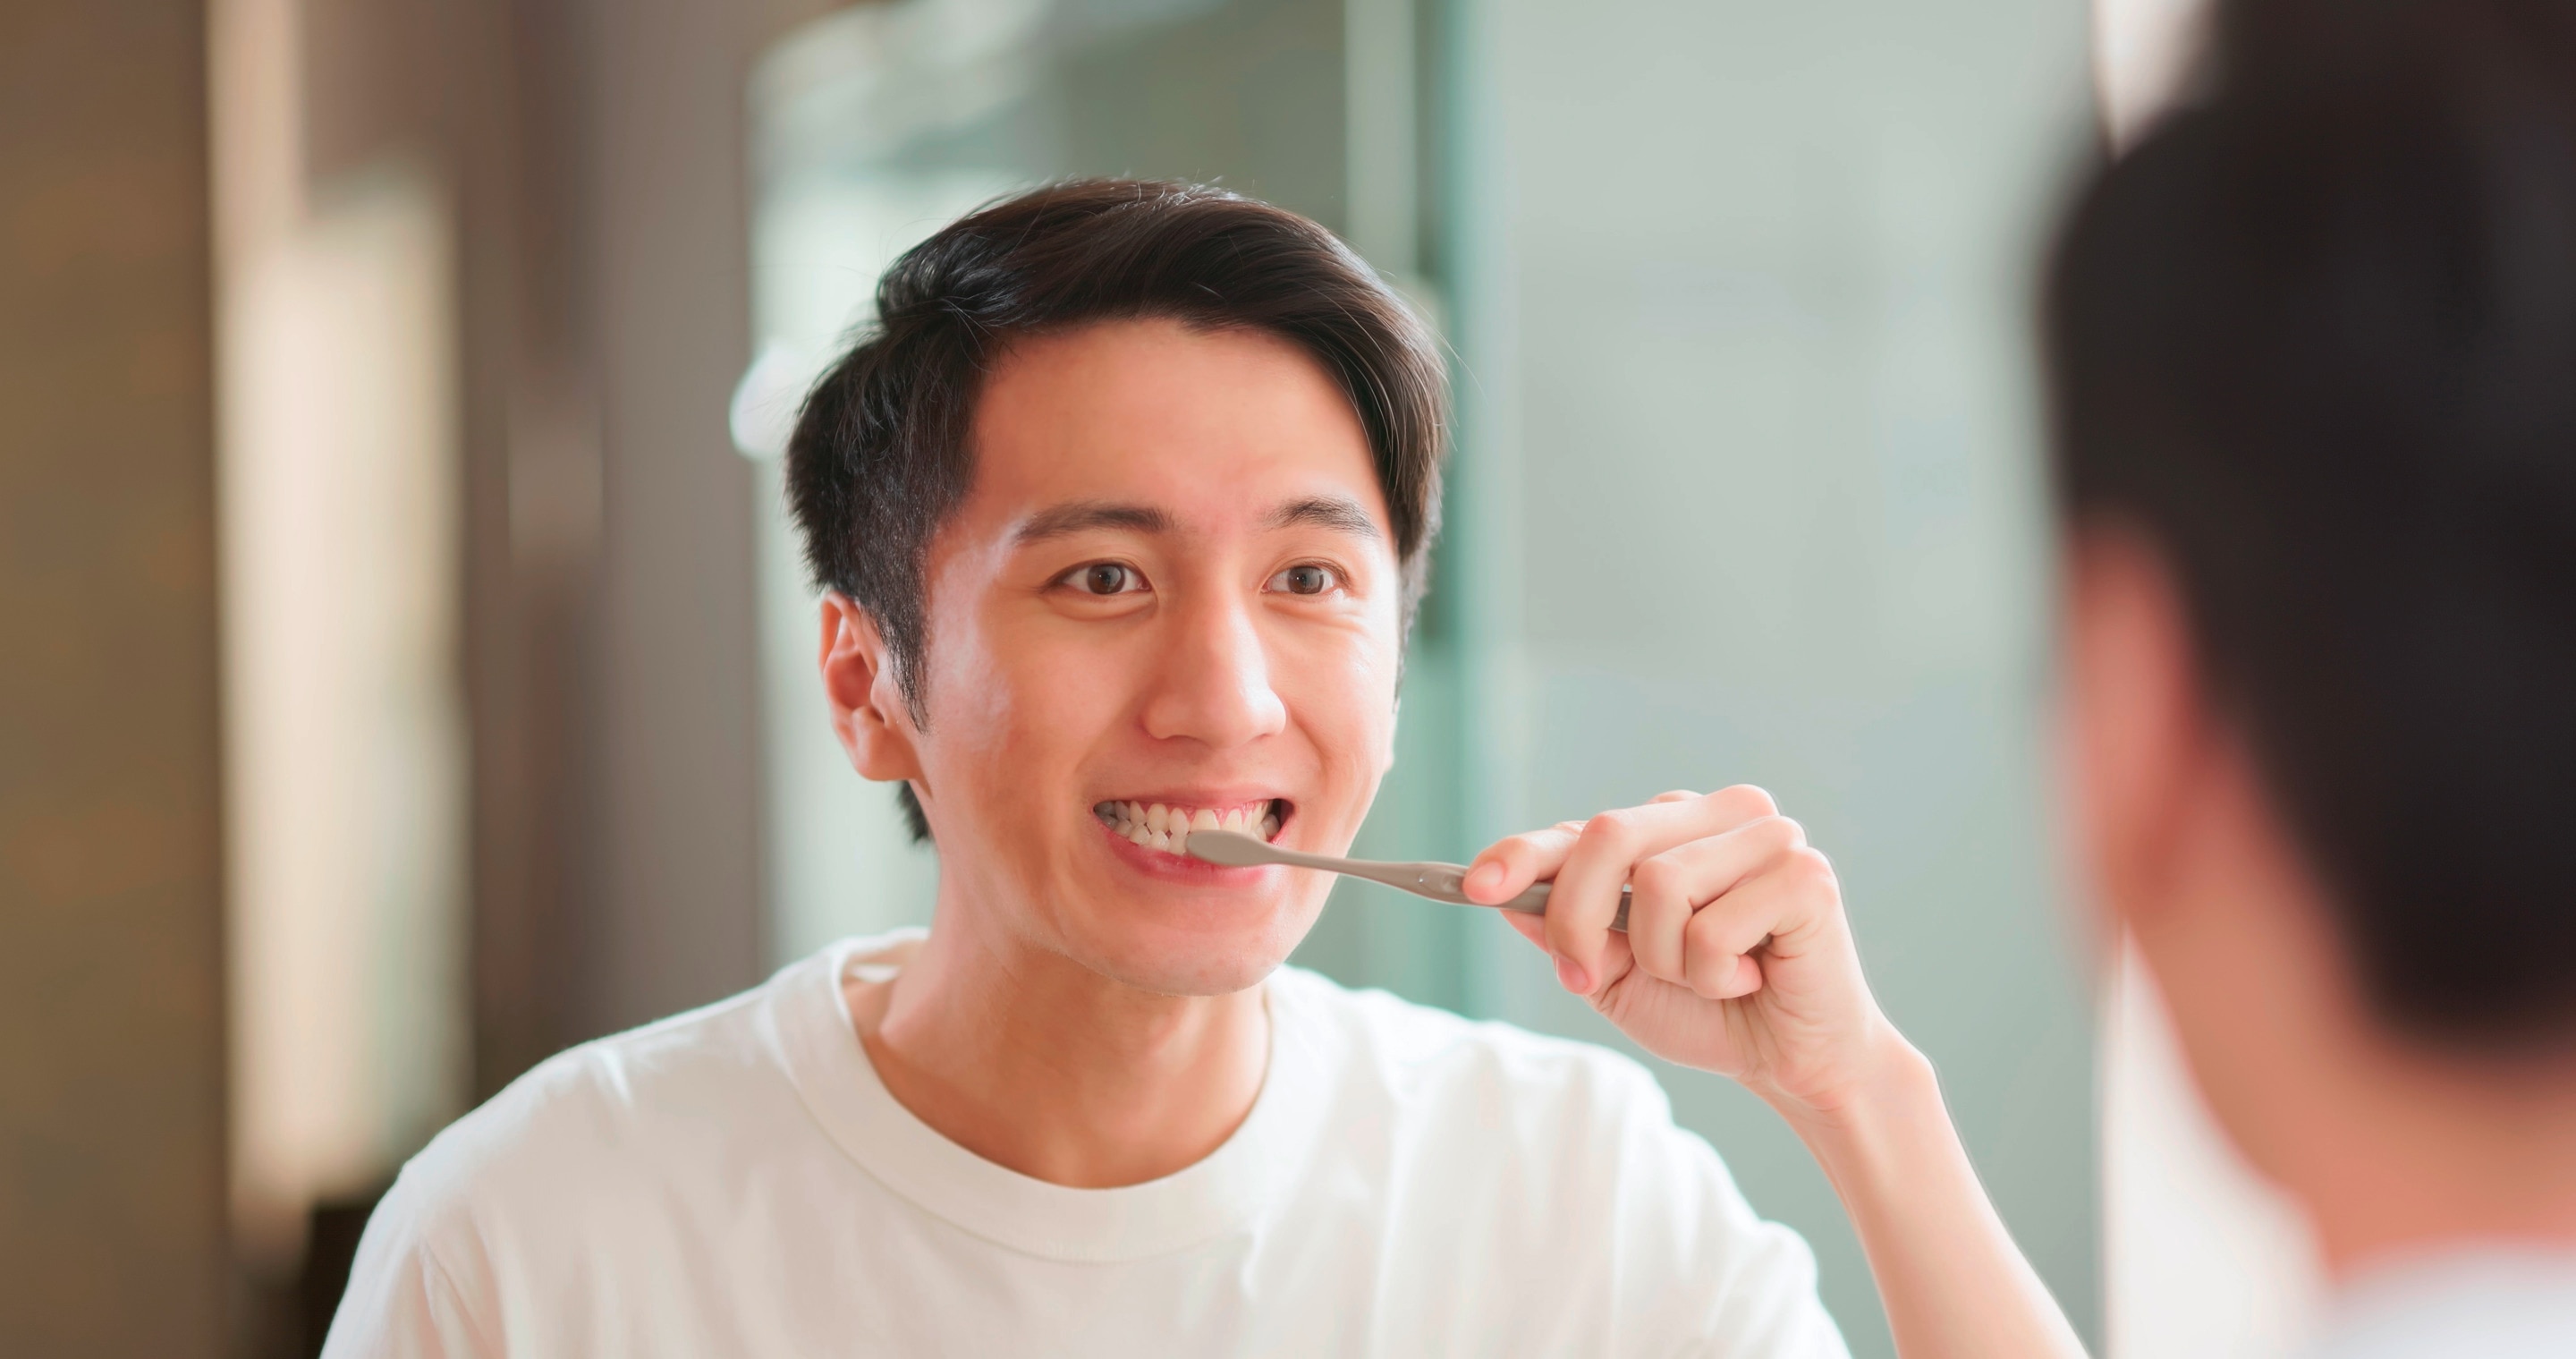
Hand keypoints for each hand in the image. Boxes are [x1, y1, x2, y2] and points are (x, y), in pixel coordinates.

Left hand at [1465, 787, 1902, 1123]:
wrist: (1797, 1064)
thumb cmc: (1712, 1012)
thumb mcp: (1618, 978)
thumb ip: (1567, 935)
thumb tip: (1505, 902)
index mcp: (1675, 827)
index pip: (1583, 829)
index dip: (1523, 853)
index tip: (1474, 886)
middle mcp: (1721, 814)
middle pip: (1607, 835)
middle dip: (1578, 919)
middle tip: (1587, 975)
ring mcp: (1769, 836)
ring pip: (1658, 885)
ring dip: (1667, 960)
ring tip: (1711, 976)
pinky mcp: (1805, 874)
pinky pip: (1713, 927)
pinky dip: (1716, 973)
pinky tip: (1754, 977)